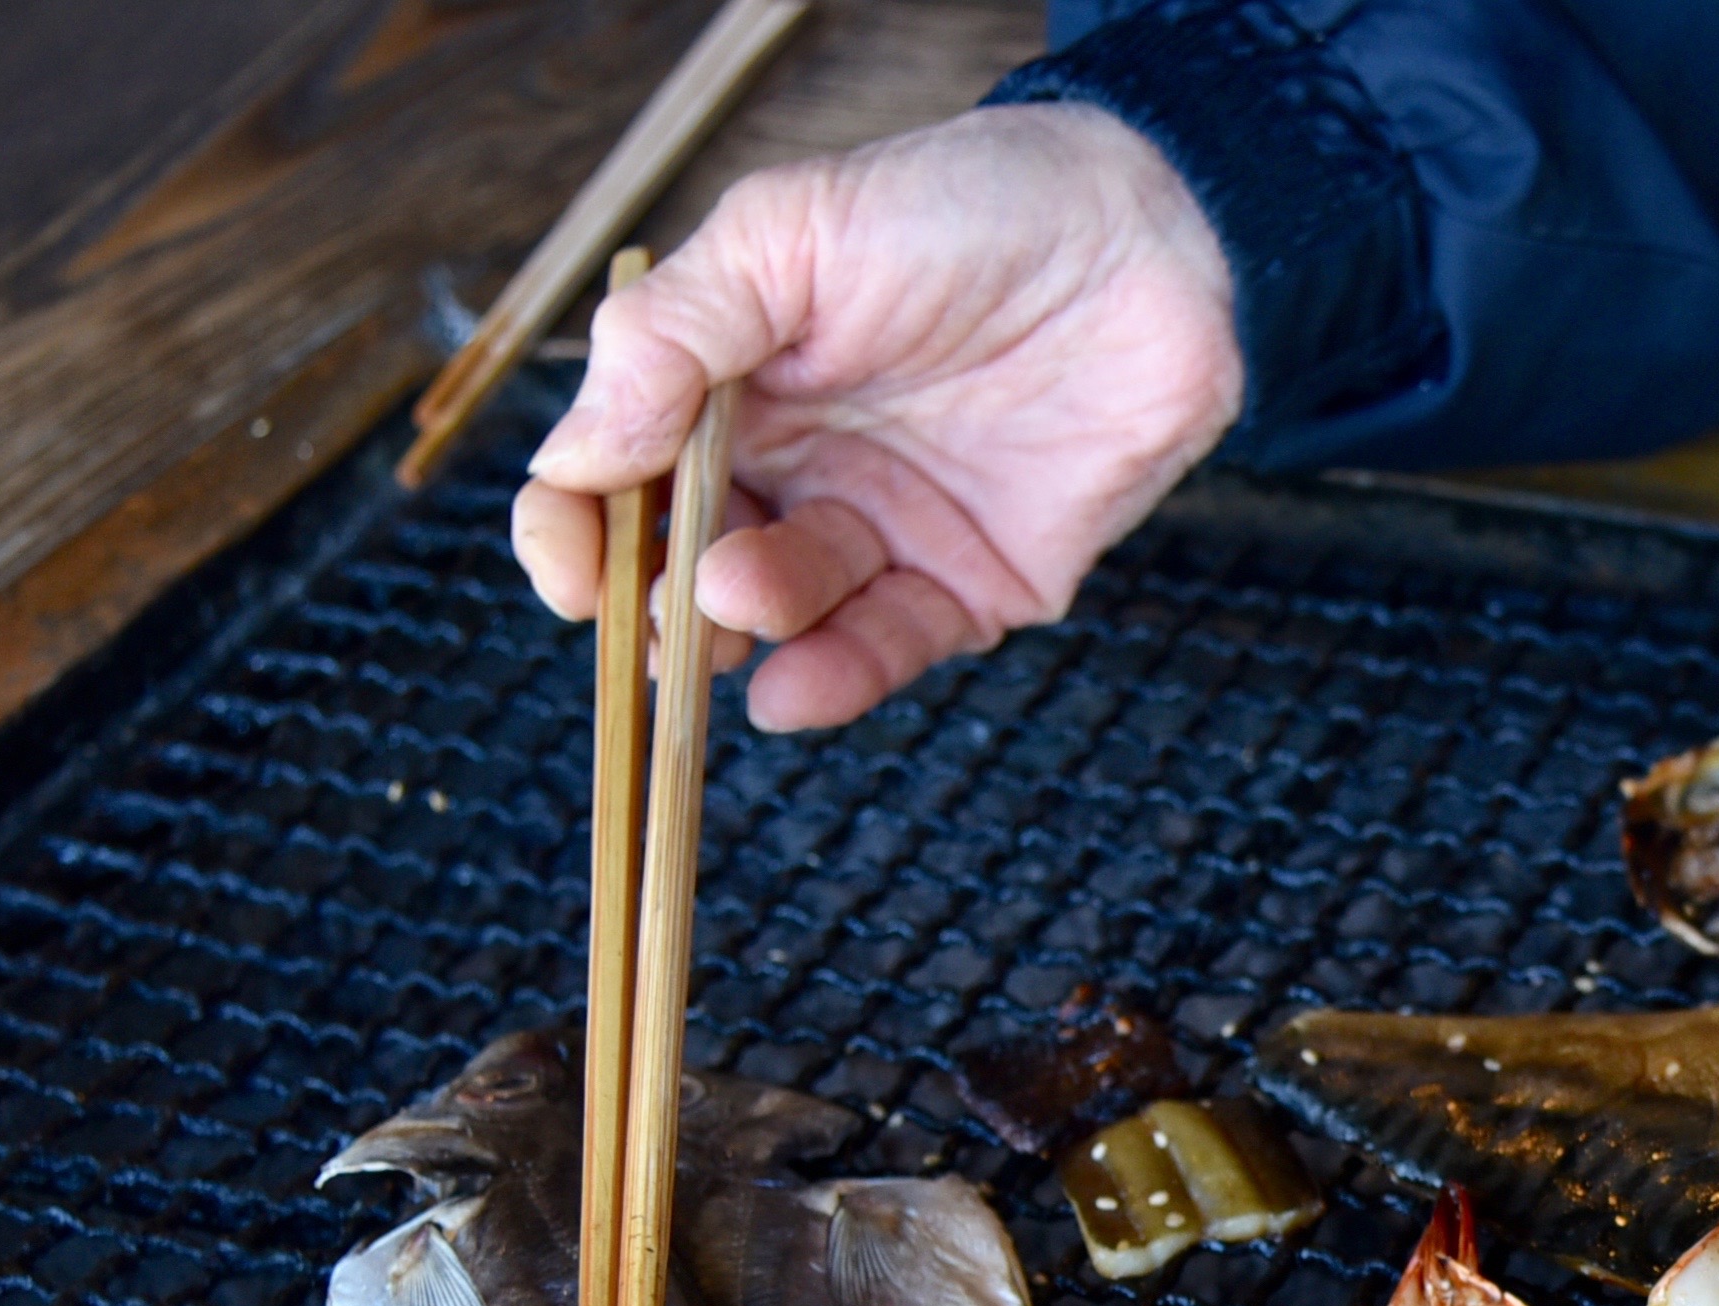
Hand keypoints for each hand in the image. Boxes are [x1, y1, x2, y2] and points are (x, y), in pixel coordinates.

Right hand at [513, 103, 1242, 731]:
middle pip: (686, 563)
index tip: (570, 571)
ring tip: (734, 596)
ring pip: (784, 613)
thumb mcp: (790, 234)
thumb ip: (678, 336)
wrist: (1149, 236)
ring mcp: (884, 529)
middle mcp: (796, 467)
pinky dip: (836, 677)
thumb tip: (577, 454)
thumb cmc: (965, 207)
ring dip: (745, 621)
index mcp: (728, 384)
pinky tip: (791, 686)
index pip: (613, 478)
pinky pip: (890, 647)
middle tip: (663, 603)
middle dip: (659, 600)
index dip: (571, 533)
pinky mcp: (975, 583)